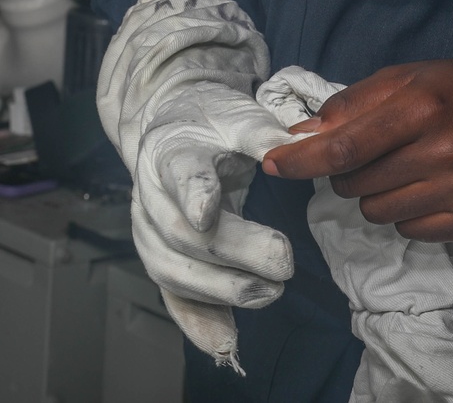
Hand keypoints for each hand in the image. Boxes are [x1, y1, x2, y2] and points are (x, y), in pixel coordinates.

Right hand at [130, 81, 299, 363]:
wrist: (173, 126)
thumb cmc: (211, 120)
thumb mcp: (237, 113)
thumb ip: (263, 132)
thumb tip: (299, 146)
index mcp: (170, 150)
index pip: (179, 173)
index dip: (193, 192)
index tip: (208, 211)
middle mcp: (150, 195)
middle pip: (183, 232)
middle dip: (234, 251)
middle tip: (284, 260)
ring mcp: (148, 231)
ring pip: (174, 270)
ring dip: (222, 289)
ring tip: (271, 292)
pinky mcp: (158, 257)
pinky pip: (172, 296)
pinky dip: (197, 322)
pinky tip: (226, 342)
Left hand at [262, 54, 452, 241]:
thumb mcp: (409, 76)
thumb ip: (353, 103)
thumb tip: (301, 134)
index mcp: (422, 106)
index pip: (345, 146)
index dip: (301, 159)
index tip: (271, 163)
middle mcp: (443, 149)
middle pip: (355, 184)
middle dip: (349, 170)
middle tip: (376, 150)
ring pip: (377, 212)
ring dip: (377, 193)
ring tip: (407, 166)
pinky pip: (410, 232)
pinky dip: (407, 213)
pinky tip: (430, 186)